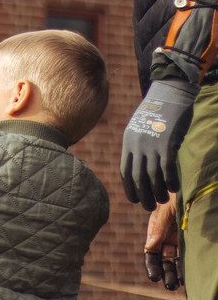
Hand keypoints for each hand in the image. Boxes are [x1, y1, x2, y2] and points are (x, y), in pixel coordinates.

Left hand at [120, 79, 196, 209]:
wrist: (170, 93)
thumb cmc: (158, 111)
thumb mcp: (141, 128)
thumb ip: (140, 146)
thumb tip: (146, 164)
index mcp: (128, 143)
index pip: (125, 171)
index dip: (129, 188)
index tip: (134, 199)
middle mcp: (137, 146)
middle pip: (137, 177)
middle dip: (143, 195)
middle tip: (149, 206)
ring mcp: (152, 145)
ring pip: (152, 176)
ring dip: (157, 191)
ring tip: (163, 200)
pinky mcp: (167, 143)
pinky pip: (167, 168)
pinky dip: (169, 181)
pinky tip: (174, 189)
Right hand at [143, 199, 182, 289]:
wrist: (191, 185)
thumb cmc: (175, 195)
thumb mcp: (165, 210)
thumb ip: (158, 228)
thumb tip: (149, 248)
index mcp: (155, 231)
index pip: (151, 253)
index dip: (152, 266)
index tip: (155, 277)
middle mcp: (166, 237)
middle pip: (163, 260)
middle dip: (165, 274)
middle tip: (170, 286)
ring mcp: (179, 238)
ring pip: (175, 260)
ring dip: (176, 273)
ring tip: (179, 286)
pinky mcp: (191, 238)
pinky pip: (188, 254)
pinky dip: (187, 265)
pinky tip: (190, 275)